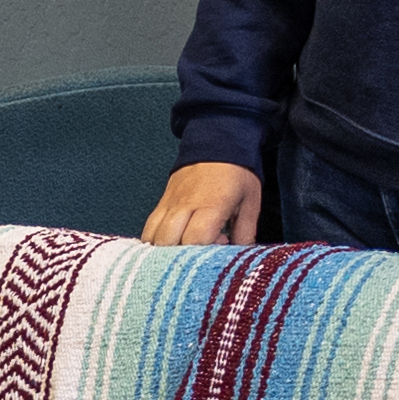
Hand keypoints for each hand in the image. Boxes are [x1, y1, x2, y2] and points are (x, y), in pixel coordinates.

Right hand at [147, 159, 263, 249]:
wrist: (216, 141)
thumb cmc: (236, 173)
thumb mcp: (250, 203)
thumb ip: (245, 233)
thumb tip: (238, 257)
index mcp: (210, 204)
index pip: (195, 239)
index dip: (203, 254)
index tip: (217, 249)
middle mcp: (184, 205)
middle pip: (167, 243)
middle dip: (180, 258)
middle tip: (198, 255)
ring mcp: (169, 204)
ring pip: (152, 238)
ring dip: (165, 252)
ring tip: (183, 252)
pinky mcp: (161, 203)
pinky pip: (148, 229)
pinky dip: (154, 243)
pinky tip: (171, 246)